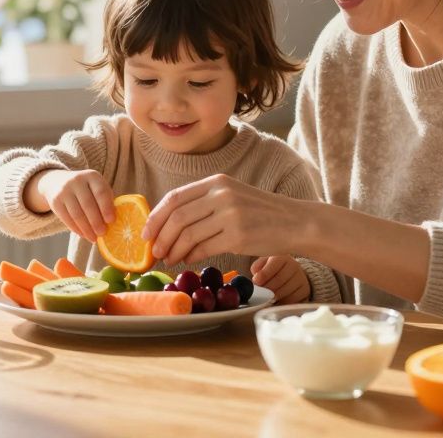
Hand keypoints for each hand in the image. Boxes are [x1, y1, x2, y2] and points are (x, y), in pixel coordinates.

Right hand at [23, 169, 115, 241]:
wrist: (57, 182)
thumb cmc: (86, 189)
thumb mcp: (96, 188)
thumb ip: (106, 201)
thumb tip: (114, 223)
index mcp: (92, 176)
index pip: (101, 192)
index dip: (106, 207)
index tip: (111, 221)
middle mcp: (77, 180)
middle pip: (88, 204)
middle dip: (96, 221)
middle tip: (103, 233)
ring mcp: (64, 190)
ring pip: (77, 214)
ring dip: (86, 229)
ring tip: (94, 238)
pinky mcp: (55, 201)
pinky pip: (67, 218)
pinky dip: (76, 229)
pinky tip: (83, 235)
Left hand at [141, 174, 305, 264]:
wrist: (296, 222)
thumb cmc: (261, 213)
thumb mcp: (232, 197)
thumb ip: (204, 204)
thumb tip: (168, 224)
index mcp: (216, 181)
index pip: (175, 198)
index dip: (155, 217)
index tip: (146, 233)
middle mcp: (221, 194)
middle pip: (177, 216)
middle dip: (161, 236)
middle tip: (154, 251)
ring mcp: (230, 214)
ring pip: (188, 234)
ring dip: (173, 250)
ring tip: (170, 259)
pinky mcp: (238, 235)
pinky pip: (204, 248)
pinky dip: (191, 256)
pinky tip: (187, 260)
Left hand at [251, 256, 309, 303]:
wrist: (291, 275)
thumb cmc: (273, 269)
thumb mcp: (264, 264)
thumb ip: (258, 267)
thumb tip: (255, 273)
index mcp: (282, 257)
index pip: (274, 264)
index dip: (264, 274)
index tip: (256, 281)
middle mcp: (294, 265)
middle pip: (280, 279)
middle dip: (267, 288)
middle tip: (260, 293)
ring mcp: (301, 278)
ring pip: (286, 291)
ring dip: (274, 297)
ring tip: (267, 298)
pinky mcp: (305, 290)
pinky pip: (293, 300)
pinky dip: (283, 303)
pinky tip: (277, 302)